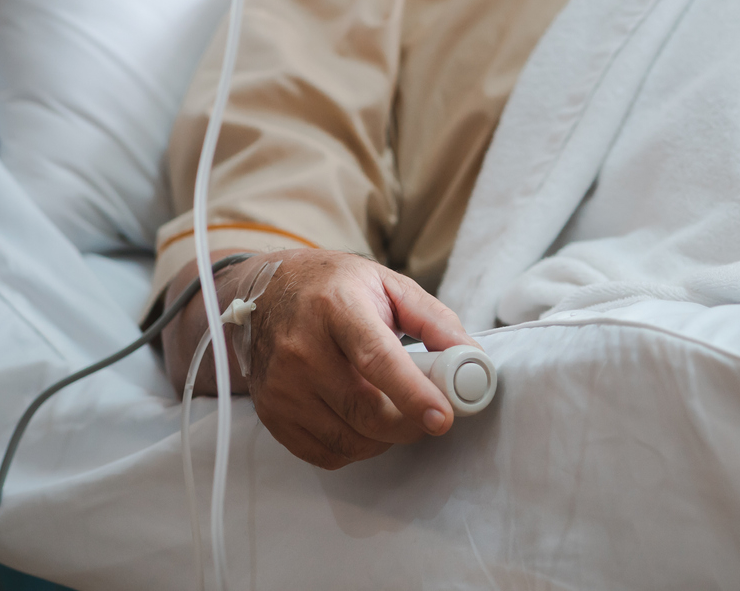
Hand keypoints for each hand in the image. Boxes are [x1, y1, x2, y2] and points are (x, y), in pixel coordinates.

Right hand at [166, 248, 474, 469]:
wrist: (266, 293)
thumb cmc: (334, 287)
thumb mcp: (388, 285)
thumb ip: (435, 321)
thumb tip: (473, 361)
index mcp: (336, 307)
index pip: (378, 359)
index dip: (414, 394)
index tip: (444, 417)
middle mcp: (302, 348)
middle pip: (366, 410)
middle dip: (410, 423)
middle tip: (432, 414)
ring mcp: (282, 386)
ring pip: (349, 439)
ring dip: (386, 438)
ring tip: (396, 410)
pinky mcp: (272, 414)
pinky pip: (325, 453)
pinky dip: (356, 447)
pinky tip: (363, 421)